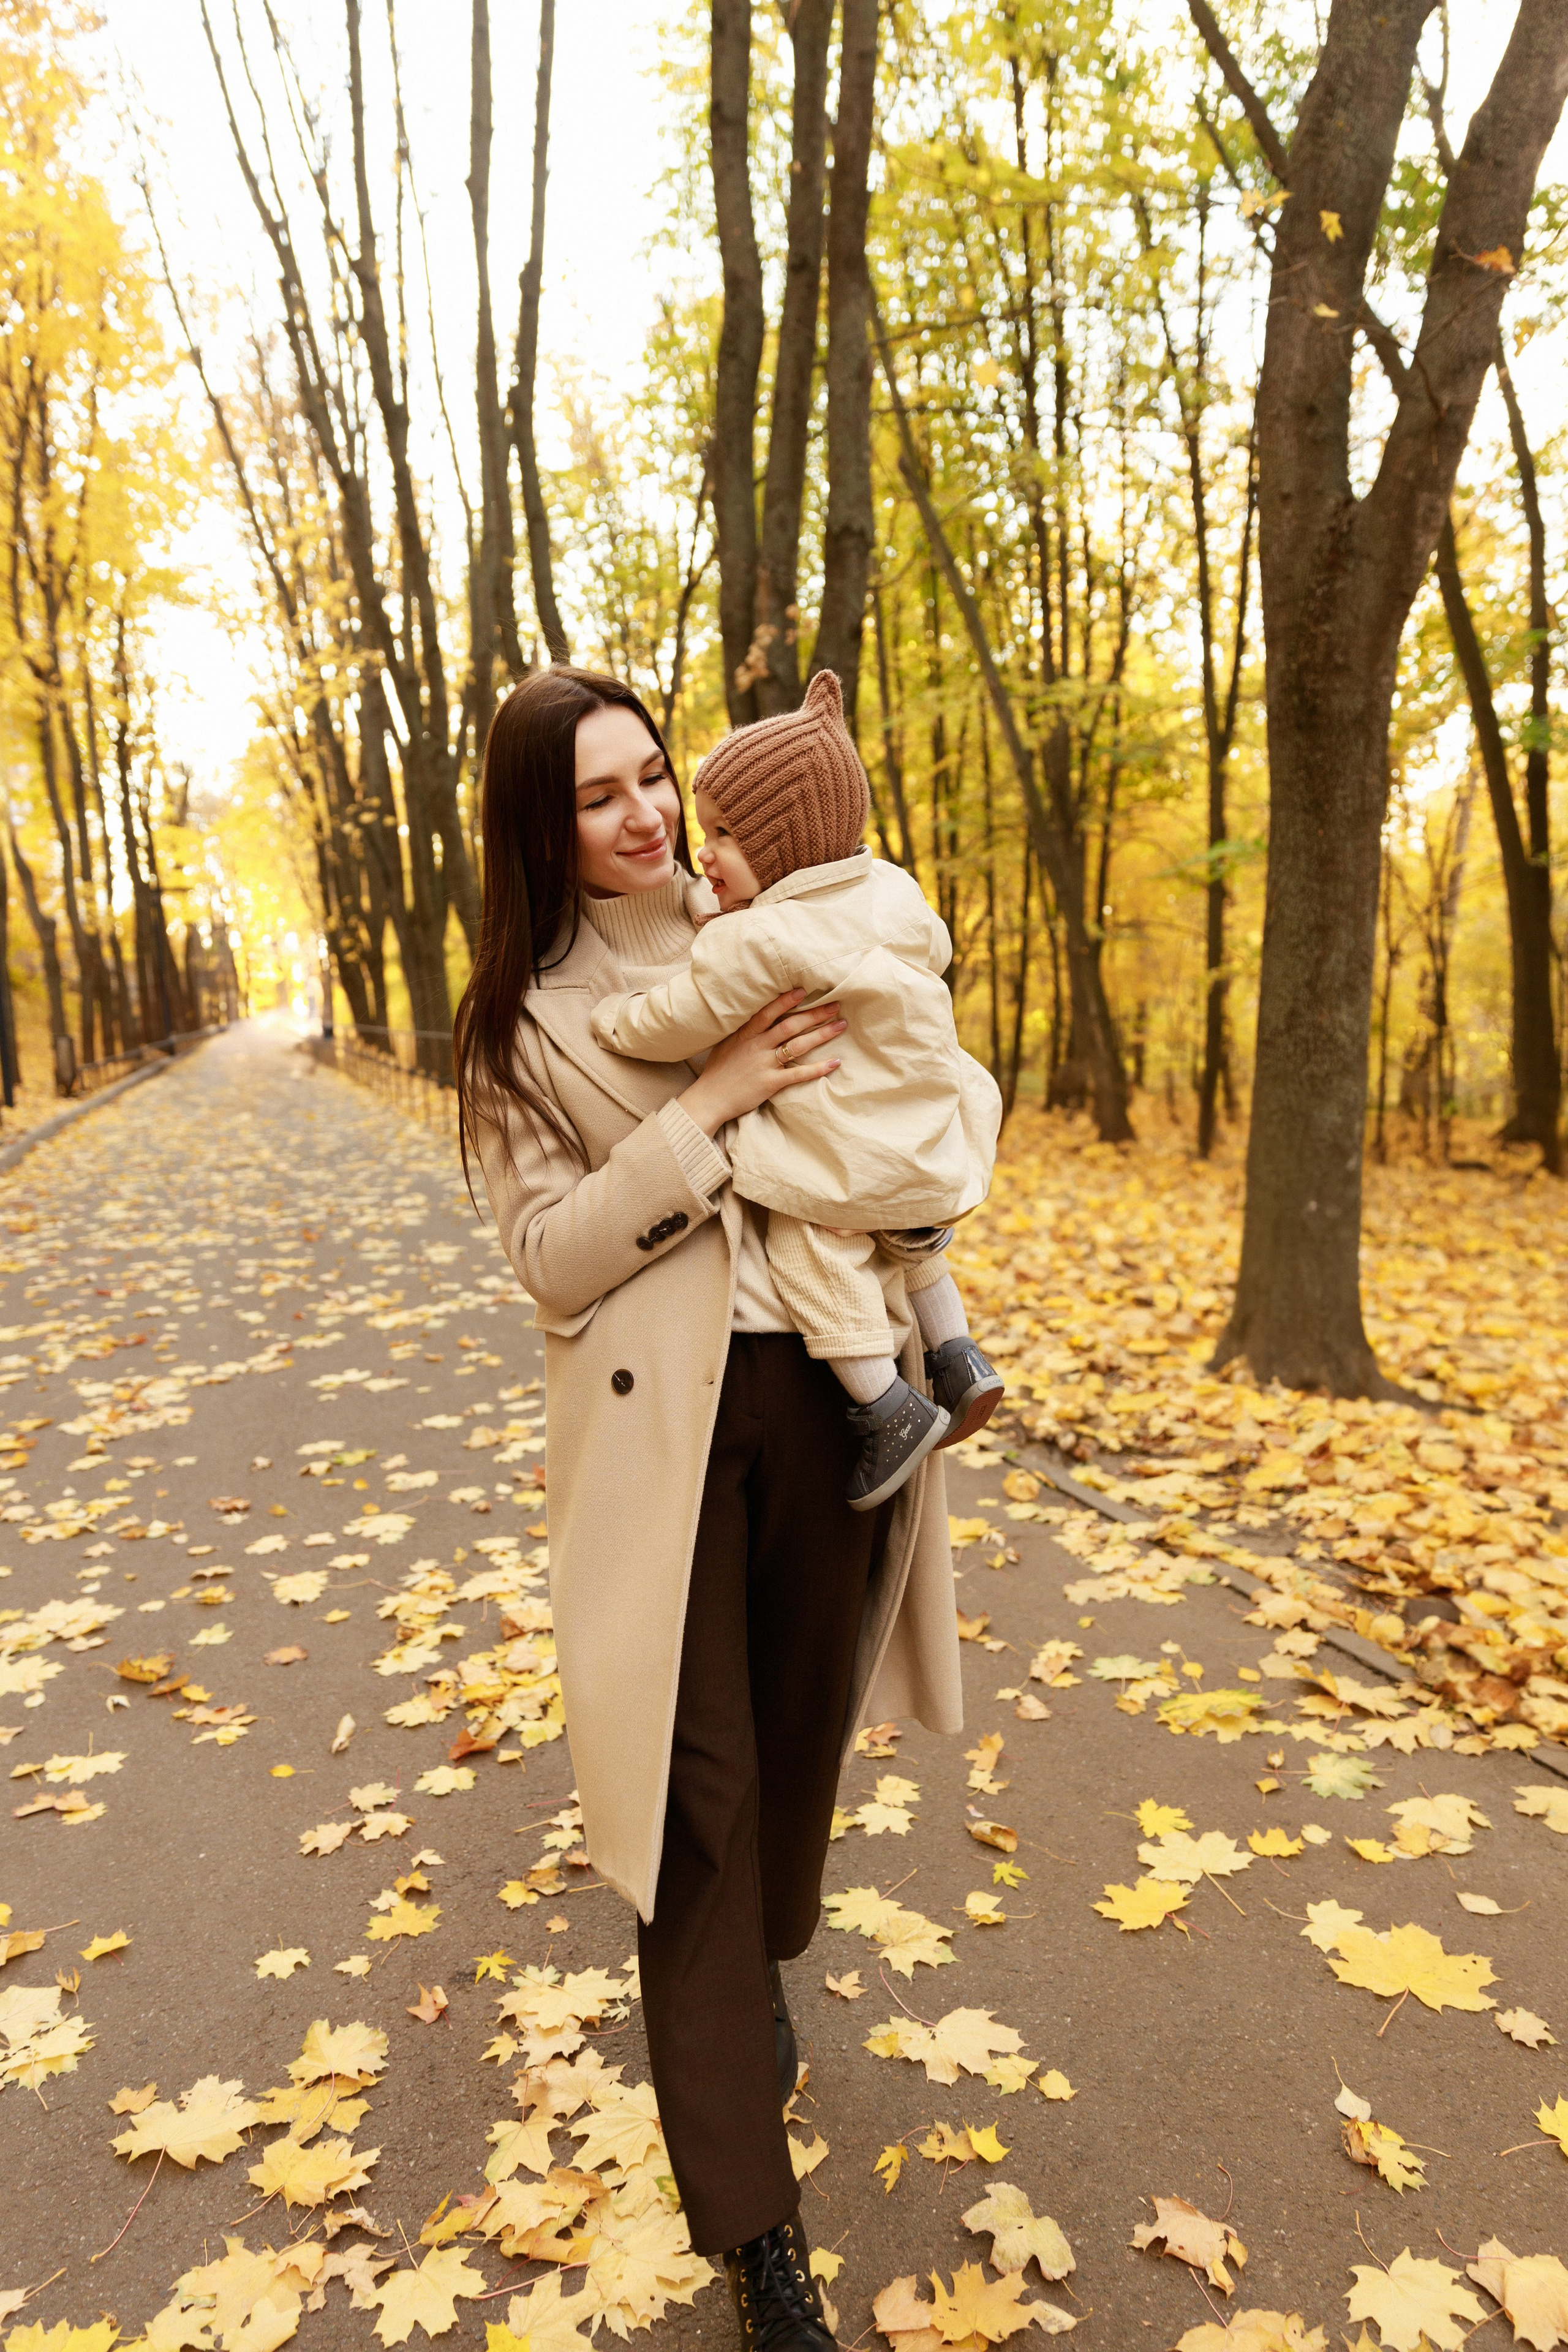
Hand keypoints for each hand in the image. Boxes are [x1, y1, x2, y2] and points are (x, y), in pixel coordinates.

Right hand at [677, 990, 844, 1135]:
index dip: (787, 1000)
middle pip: (791, 1025)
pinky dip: (818, 1068)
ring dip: (822, 1034)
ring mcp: (765, 1064)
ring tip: (841, 1025)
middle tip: (835, 1005)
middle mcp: (758, 1046)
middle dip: (815, 1014)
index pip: (769, 1012)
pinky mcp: (771, 1083)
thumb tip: (757, 1018)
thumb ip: (742, 1031)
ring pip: (798, 1045)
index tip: (804, 990)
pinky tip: (835, 1062)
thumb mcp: (726, 1044)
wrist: (709, 1098)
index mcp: (746, 1034)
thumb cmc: (717, 1071)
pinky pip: (799, 1074)